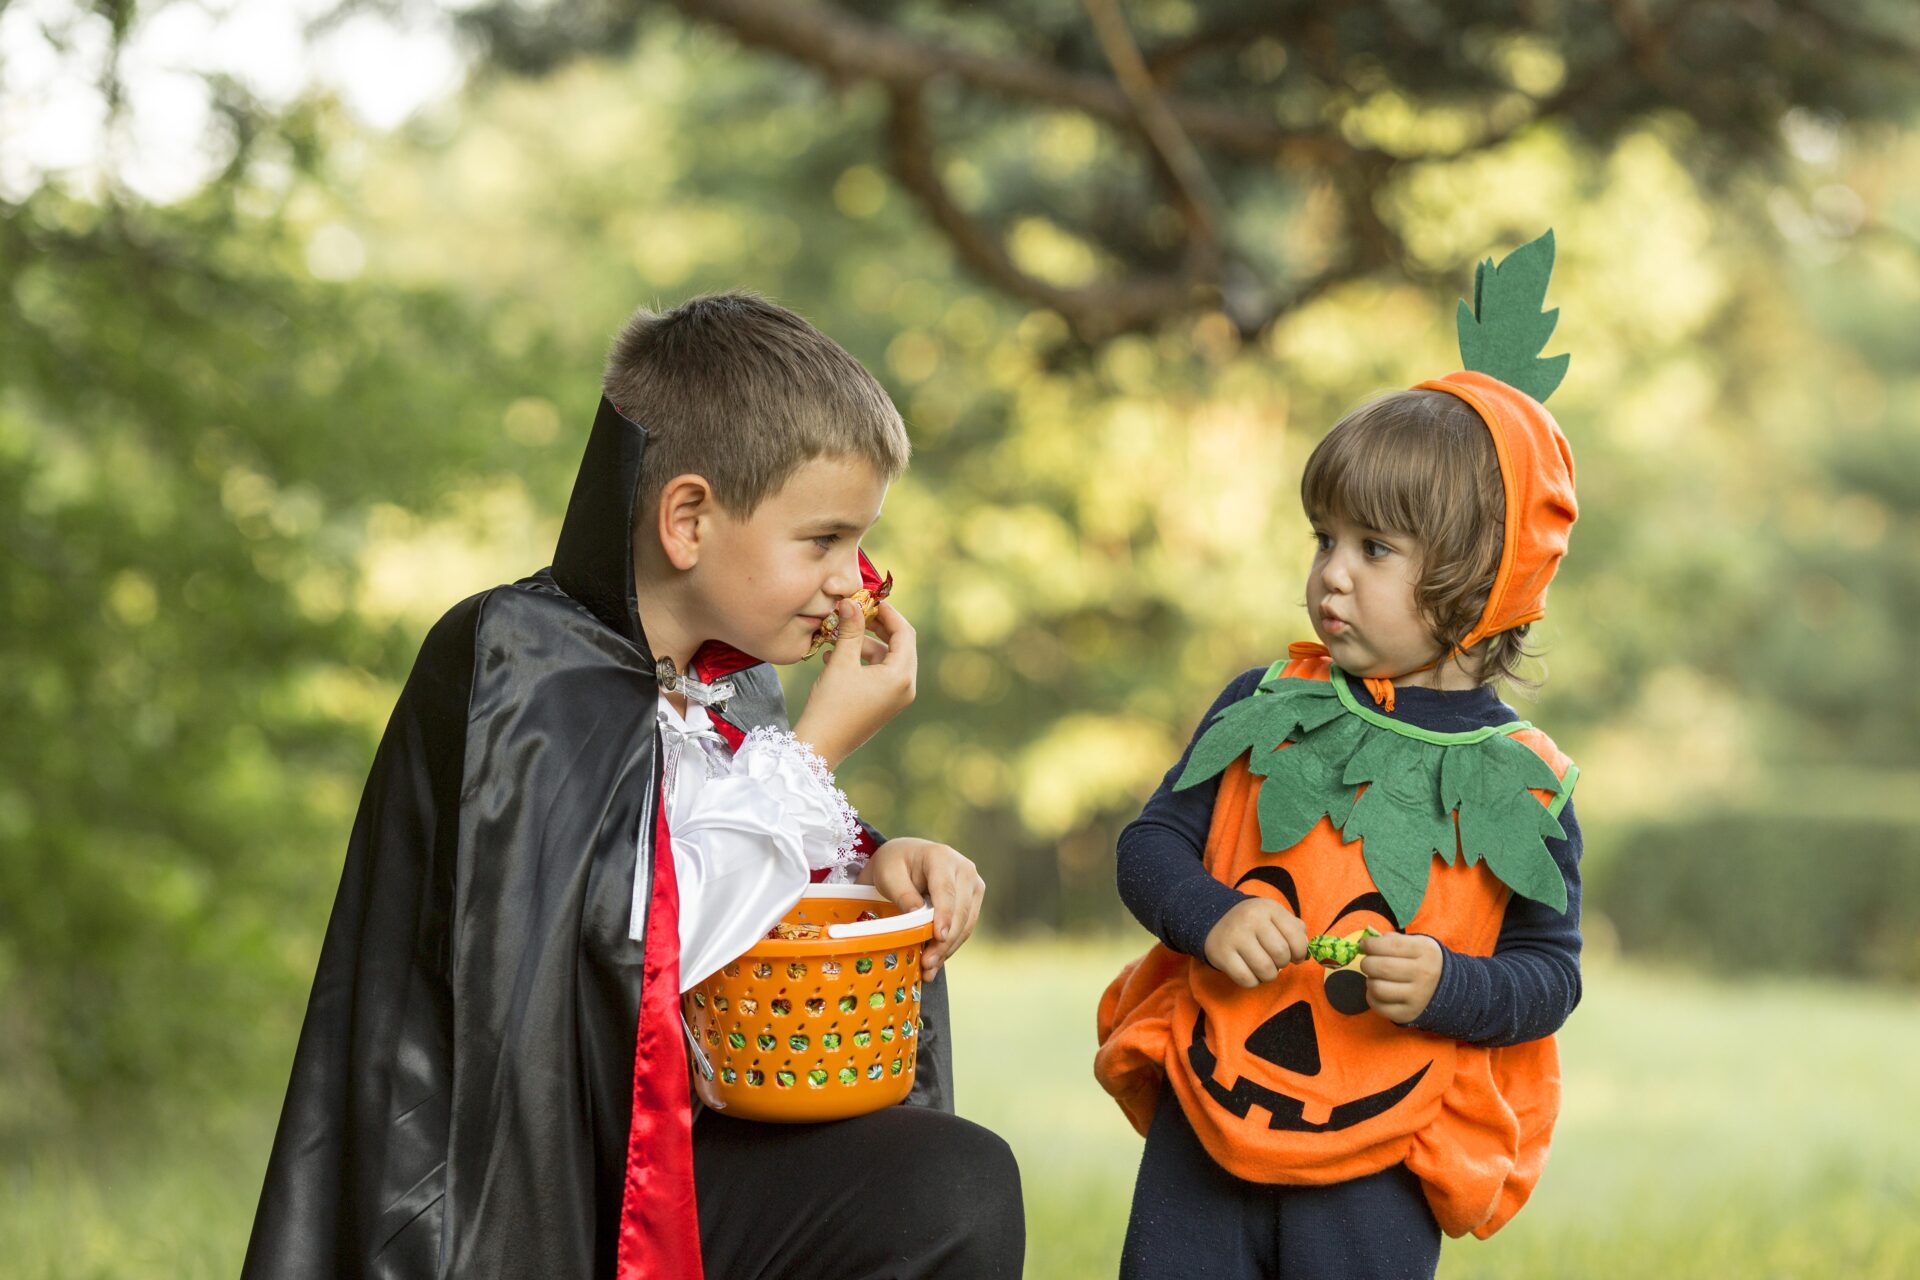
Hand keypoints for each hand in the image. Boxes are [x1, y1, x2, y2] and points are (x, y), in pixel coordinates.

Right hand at [793, 601, 915, 769]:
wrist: (820, 746)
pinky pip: (879, 674)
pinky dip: (862, 661)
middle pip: (899, 645)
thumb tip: (851, 602)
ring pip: (886, 659)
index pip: (905, 633)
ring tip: (837, 635)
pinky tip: (834, 656)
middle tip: (856, 612)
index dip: (888, 613)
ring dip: (864, 644)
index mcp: (901, 676)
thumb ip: (850, 630)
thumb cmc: (831, 706)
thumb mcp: (841, 663)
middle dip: (877, 627)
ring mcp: (896, 698)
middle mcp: (905, 687)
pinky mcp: (883, 704)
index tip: (869, 599)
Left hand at [858, 837, 983, 980]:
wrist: (907, 857)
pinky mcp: (973, 899)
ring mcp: (973, 884)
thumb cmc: (895, 864)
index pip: (946, 890)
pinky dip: (951, 945)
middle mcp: (964, 868)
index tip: (939, 937)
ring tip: (929, 969)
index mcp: (941, 857)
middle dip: (945, 940)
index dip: (944, 915)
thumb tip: (917, 915)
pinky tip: (937, 961)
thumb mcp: (889, 874)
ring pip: (966, 922)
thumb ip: (903, 893)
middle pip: (960, 910)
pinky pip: (965, 926)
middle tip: (927, 963)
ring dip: (949, 947)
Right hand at [1203, 897, 1309, 988]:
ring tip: (1263, 967)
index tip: (1295, 956)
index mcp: (1268, 908)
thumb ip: (1295, 929)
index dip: (1300, 952)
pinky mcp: (1222, 955)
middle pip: (1281, 954)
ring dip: (1269, 975)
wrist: (1214, 919)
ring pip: (1266, 970)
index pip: (1296, 937)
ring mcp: (1235, 937)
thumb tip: (1306, 952)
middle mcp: (1251, 919)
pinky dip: (1253, 981)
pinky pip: (1247, 980)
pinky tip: (1250, 971)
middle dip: (1283, 964)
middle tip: (1276, 961)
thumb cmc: (1252, 922)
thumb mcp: (1274, 916)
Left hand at [1358, 931, 1443, 1022]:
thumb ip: (1391, 940)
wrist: (1444, 989)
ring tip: (1376, 978)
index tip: (1364, 945)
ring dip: (1370, 981)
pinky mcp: (1408, 1014)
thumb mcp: (1415, 944)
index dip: (1371, 944)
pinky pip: (1378, 1006)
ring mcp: (1418, 997)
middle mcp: (1424, 974)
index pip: (1391, 945)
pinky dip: (1371, 997)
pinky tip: (1378, 991)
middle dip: (1367, 963)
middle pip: (1381, 967)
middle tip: (1369, 963)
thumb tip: (1366, 943)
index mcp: (1426, 951)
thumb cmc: (1421, 961)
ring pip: (1377, 988)